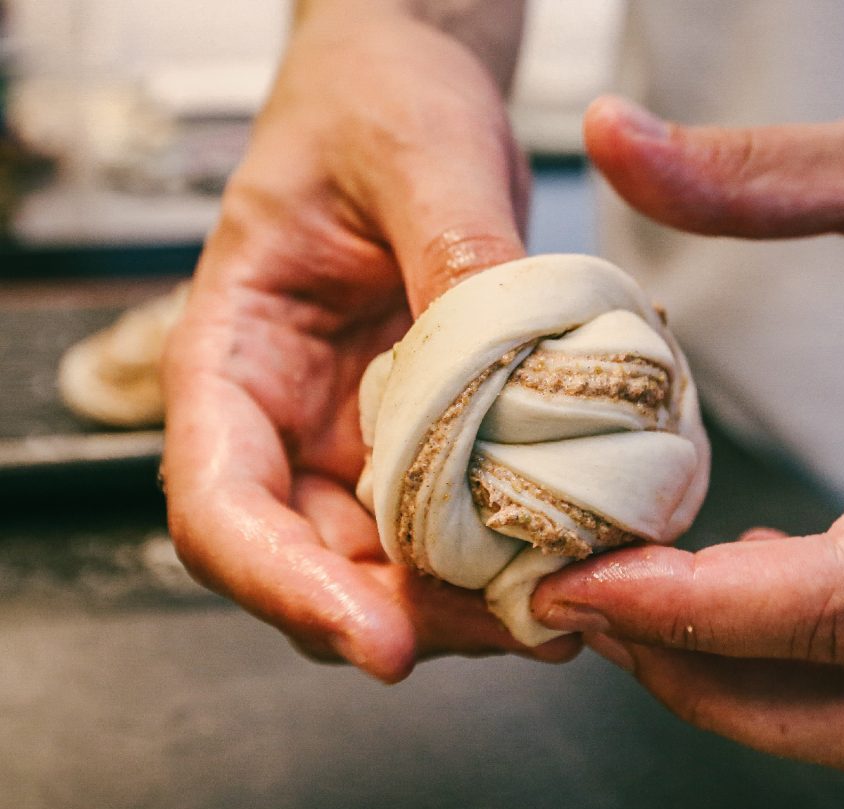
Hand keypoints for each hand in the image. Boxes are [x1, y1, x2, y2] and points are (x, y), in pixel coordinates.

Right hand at [163, 1, 575, 682]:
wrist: (416, 94)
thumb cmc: (378, 102)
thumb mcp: (416, 155)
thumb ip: (455, 250)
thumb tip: (505, 359)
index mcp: (234, 358)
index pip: (221, 508)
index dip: (289, 588)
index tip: (379, 641)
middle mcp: (288, 422)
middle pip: (317, 566)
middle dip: (414, 616)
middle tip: (527, 620)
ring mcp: (359, 441)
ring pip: (396, 567)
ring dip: (477, 600)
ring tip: (572, 592)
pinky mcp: (432, 443)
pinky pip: (464, 525)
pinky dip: (518, 551)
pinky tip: (585, 543)